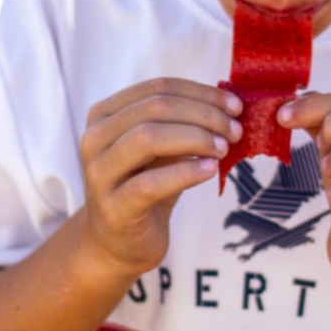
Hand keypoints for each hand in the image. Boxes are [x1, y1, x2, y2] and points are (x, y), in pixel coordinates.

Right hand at [80, 78, 242, 274]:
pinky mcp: (113, 207)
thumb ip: (183, 124)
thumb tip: (230, 104)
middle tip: (235, 130)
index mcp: (105, 115)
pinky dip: (185, 172)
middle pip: (155, 108)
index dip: (201, 93)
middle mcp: (95, 139)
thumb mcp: (162, 150)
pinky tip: (210, 171)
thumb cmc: (144, 188)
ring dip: (195, 139)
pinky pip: (150, 184)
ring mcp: (99, 174)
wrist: (118, 242)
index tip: (235, 106)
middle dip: (203, 115)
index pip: (157, 88)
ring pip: (148, 138)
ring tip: (223, 149)